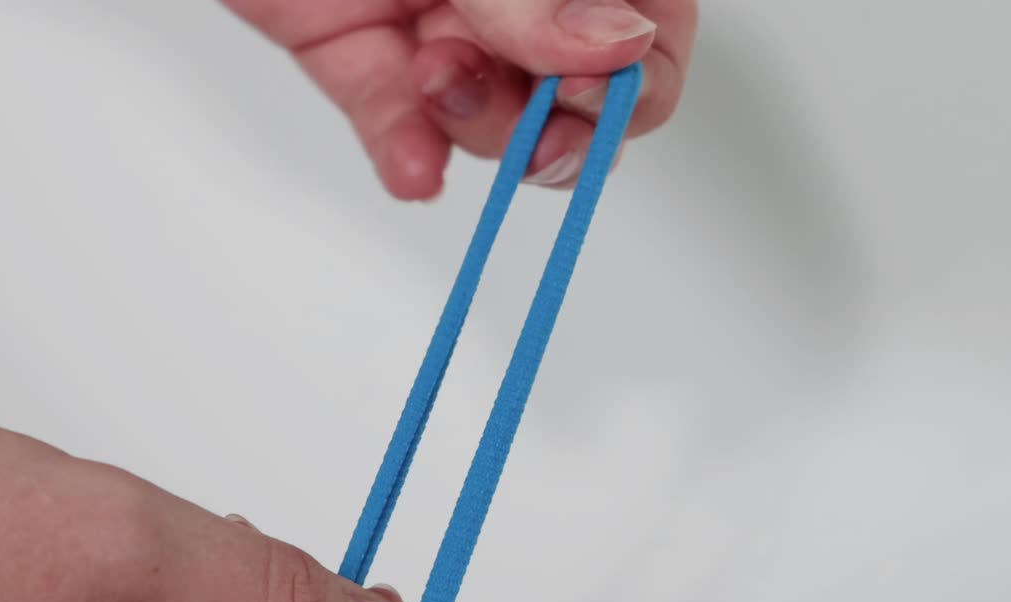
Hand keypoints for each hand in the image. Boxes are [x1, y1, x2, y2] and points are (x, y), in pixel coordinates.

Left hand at [225, 0, 697, 198]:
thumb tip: (620, 43)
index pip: (648, 33)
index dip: (633, 80)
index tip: (585, 93)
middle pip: (577, 99)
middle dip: (552, 126)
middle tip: (531, 129)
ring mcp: (441, 23)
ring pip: (491, 122)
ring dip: (474, 119)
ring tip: (432, 72)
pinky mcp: (362, 55)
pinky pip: (397, 123)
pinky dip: (406, 152)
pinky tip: (413, 169)